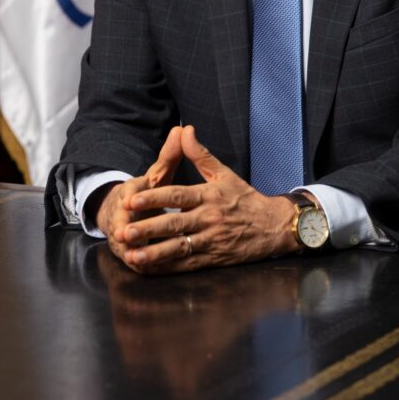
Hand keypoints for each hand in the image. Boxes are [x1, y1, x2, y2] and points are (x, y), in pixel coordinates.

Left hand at [111, 124, 298, 274]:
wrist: (274, 227)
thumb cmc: (246, 198)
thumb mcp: (225, 174)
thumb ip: (200, 154)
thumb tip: (184, 130)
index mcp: (209, 195)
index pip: (177, 196)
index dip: (154, 198)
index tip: (131, 201)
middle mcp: (209, 219)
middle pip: (174, 224)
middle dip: (148, 228)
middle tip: (124, 232)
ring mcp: (211, 241)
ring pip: (179, 248)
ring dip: (154, 253)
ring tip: (133, 255)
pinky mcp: (214, 259)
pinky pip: (188, 265)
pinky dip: (168, 268)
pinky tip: (150, 269)